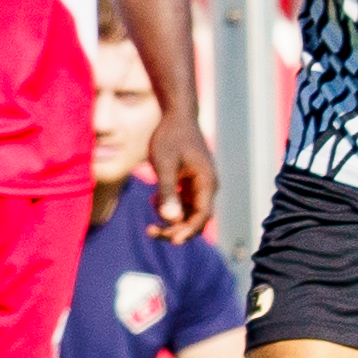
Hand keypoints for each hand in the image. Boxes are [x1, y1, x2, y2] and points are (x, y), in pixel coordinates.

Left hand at [146, 111, 217, 241]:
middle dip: (176, 229)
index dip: (188, 230)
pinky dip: (169, 205)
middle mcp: (207, 187)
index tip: (172, 241)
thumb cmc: (170, 138)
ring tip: (150, 210)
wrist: (176, 117)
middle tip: (151, 231)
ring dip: (170, 218)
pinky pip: (182, 203)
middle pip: (196, 219)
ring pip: (188, 213)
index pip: (202, 216)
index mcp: (207, 183)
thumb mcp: (164, 165)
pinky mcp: (190, 183)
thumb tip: (170, 219)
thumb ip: (167, 191)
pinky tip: (153, 198)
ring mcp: (199, 185)